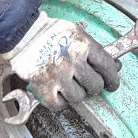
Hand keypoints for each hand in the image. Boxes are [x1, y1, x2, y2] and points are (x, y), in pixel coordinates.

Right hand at [5, 12, 119, 111]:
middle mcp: (73, 61)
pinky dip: (60, 102)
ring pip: (78, 97)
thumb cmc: (51, 32)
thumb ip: (94, 50)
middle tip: (88, 83)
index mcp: (84, 45)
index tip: (112, 84)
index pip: (107, 67)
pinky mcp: (44, 86)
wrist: (23, 33)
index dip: (113, 79)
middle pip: (95, 86)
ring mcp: (59, 75)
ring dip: (76, 93)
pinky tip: (58, 91)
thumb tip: (114, 66)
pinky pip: (60, 105)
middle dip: (93, 86)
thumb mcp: (77, 33)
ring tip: (69, 83)